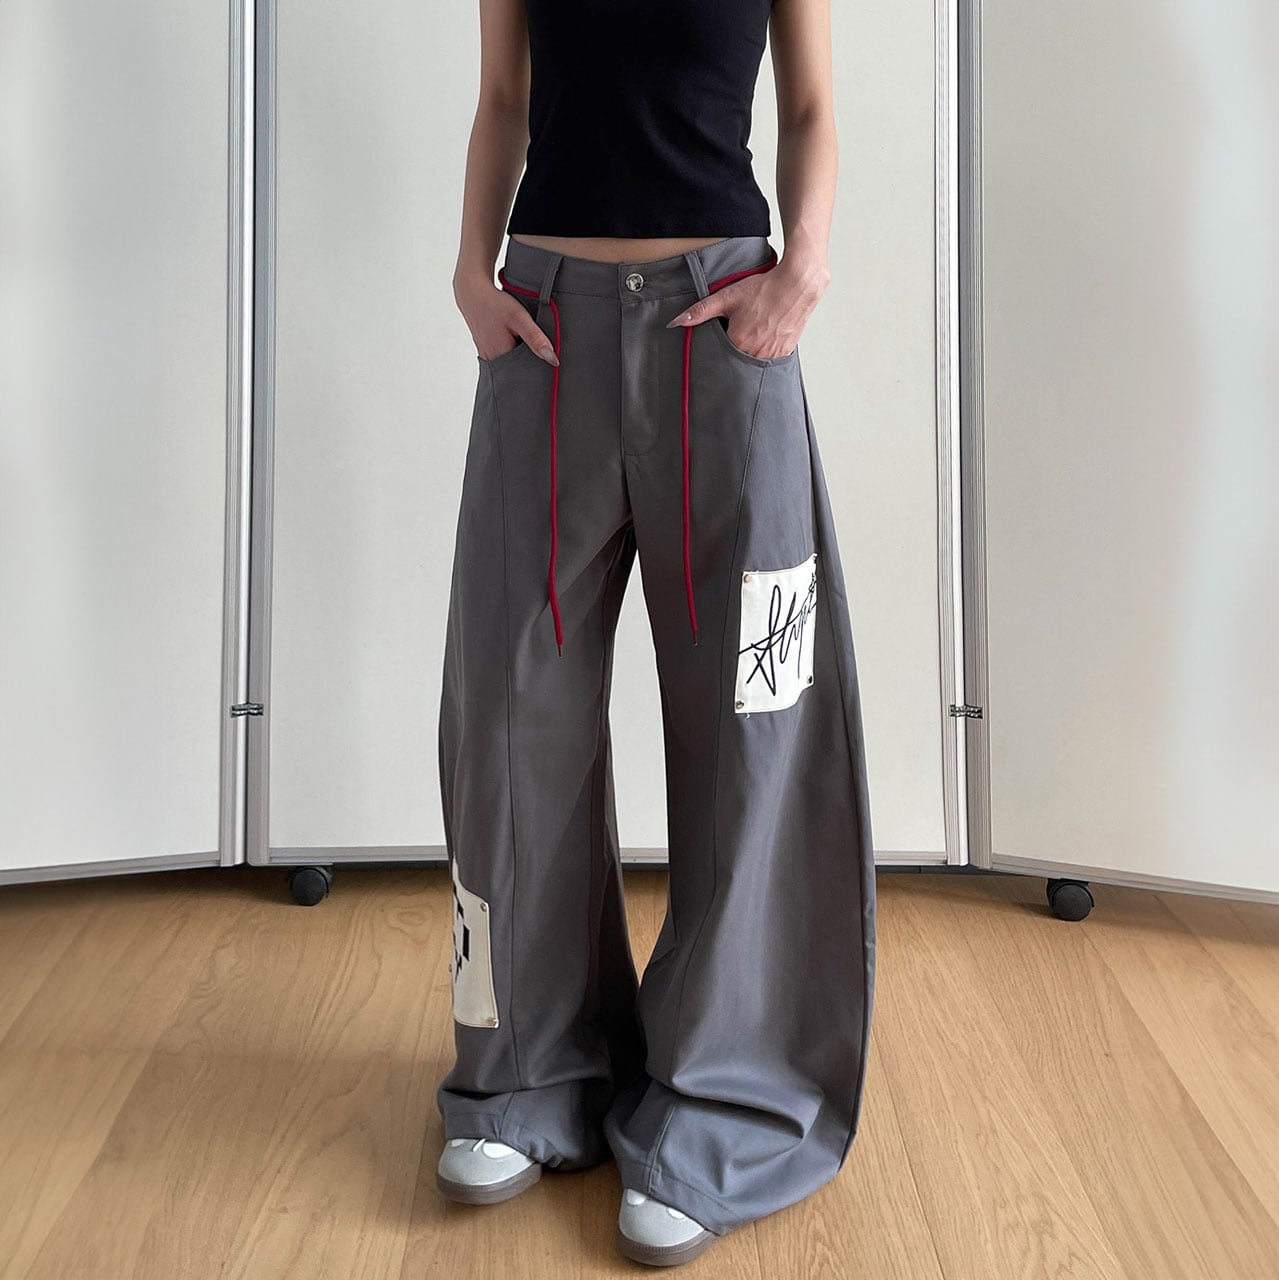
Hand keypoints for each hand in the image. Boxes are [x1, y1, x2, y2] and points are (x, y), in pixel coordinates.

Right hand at [454, 273, 559, 365]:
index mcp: (502, 358)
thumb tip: (553, 359)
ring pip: (511, 366)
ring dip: (522, 360)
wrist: (473, 294)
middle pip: (518, 373)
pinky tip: (516, 343)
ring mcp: (488, 358)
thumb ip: (536, 338)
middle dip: (531, 366)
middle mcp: (493, 362)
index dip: (539, 373)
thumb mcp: (519, 318)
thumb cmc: (495, 304)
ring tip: (526, 346)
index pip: (526, 376)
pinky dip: (513, 353)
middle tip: (538, 354)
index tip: (549, 368)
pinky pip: (504, 359)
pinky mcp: (487, 352)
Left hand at [665, 254, 830, 359]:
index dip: (718, 346)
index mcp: (738, 343)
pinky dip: (765, 350)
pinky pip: (769, 359)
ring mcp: (772, 355)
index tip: (722, 336)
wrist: (797, 284)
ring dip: (749, 352)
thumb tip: (676, 322)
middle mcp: (755, 354)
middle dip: (733, 350)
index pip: (719, 356)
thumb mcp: (727, 297)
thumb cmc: (764, 289)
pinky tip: (766, 334)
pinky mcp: (785, 353)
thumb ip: (700, 311)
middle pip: (736, 360)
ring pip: (753, 361)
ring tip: (753, 331)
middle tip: (740, 331)